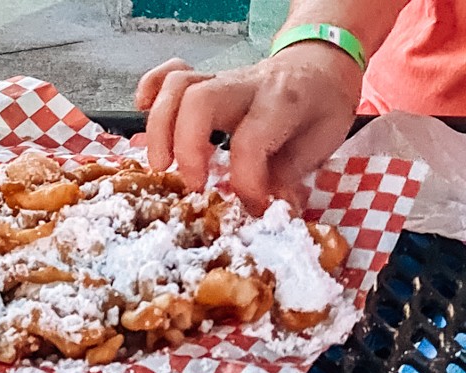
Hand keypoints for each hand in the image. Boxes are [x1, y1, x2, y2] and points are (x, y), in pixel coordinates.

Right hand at [136, 44, 362, 214]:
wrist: (320, 65)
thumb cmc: (320, 109)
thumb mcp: (321, 145)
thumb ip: (291, 177)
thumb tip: (268, 213)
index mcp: (282, 103)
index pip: (250, 142)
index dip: (246, 184)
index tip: (252, 208)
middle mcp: (245, 86)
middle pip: (199, 101)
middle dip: (186, 149)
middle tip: (192, 186)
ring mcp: (220, 79)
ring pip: (177, 86)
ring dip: (160, 127)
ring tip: (162, 165)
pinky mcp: (204, 79)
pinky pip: (170, 72)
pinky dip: (151, 88)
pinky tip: (143, 111)